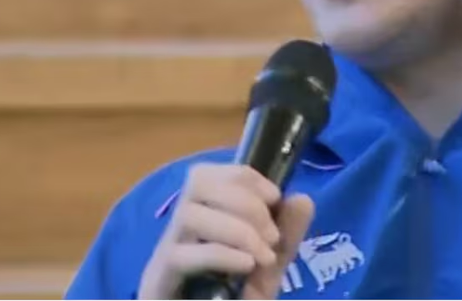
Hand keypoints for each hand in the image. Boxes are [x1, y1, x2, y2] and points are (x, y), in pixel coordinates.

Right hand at [138, 163, 315, 299]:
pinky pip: (182, 255)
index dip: (244, 176)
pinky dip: (221, 253)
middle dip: (244, 200)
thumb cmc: (234, 299)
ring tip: (262, 256)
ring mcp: (164, 255)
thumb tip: (302, 199)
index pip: (207, 172)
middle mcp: (178, 230)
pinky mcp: (159, 280)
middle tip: (271, 235)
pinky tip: (246, 265)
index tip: (275, 198)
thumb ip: (285, 235)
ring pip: (189, 214)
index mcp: (200, 218)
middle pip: (197, 182)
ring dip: (236, 229)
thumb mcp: (266, 267)